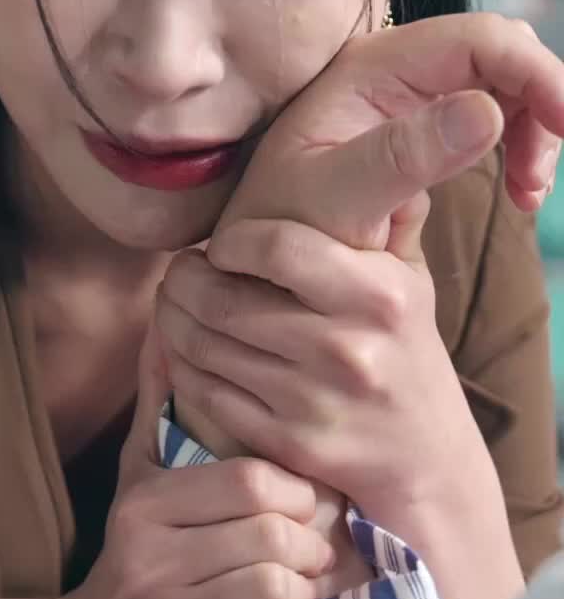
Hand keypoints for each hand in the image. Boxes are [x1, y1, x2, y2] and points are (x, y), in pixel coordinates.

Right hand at [75, 325, 336, 598]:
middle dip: (310, 547)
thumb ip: (159, 403)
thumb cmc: (135, 547)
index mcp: (145, 505)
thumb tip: (167, 324)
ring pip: (278, 591)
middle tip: (312, 552)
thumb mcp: (137, 473)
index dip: (296, 493)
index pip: (251, 481)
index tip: (303, 505)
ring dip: (301, 593)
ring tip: (293, 588)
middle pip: (274, 538)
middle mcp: (150, 558)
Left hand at [160, 69, 525, 598]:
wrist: (424, 460)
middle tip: (182, 275)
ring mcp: (314, 401)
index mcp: (380, 295)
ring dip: (173, 323)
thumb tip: (367, 138)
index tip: (226, 244)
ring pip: (203, 347)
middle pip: (224, 300)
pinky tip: (189, 355)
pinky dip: (183, 371)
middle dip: (184, 283)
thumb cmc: (401, 352)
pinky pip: (205, 394)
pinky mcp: (286, 442)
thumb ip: (380, 219)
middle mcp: (349, 348)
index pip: (278, 245)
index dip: (233, 240)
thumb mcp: (406, 282)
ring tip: (178, 308)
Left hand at [221, 11, 563, 244]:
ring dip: (534, 133)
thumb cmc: (276, 231)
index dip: (537, 73)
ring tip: (526, 195)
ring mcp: (411, 94)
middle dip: (540, 106)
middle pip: (503, 53)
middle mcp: (394, 67)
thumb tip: (486, 111)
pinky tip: (518, 196)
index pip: (480, 38)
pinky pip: (497, 118)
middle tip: (535, 180)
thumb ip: (401, 157)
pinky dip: (521, 150)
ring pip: (507, 85)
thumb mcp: (333, 202)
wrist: (256, 261)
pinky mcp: (425, 127)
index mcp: (370, 67)